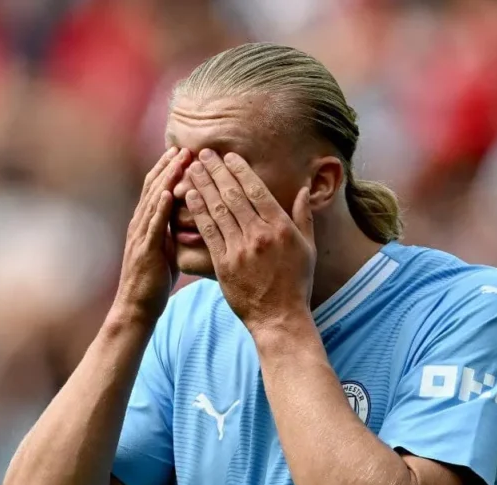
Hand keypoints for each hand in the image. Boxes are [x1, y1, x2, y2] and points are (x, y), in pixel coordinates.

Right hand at [112, 147, 188, 323]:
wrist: (136, 308)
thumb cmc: (153, 282)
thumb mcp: (165, 251)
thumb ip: (171, 232)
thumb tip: (188, 220)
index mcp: (145, 223)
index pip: (157, 189)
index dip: (169, 169)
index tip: (185, 153)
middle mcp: (139, 224)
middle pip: (154, 188)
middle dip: (170, 166)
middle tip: (186, 147)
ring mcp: (140, 236)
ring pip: (154, 200)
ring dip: (167, 179)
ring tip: (180, 161)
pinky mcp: (145, 250)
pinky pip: (153, 225)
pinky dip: (161, 207)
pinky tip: (170, 193)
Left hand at [186, 149, 315, 333]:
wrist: (279, 318)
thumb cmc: (295, 283)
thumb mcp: (307, 248)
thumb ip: (303, 216)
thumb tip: (301, 189)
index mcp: (281, 227)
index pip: (257, 190)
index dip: (240, 171)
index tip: (227, 156)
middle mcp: (260, 234)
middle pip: (234, 195)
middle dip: (216, 172)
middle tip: (203, 154)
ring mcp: (240, 249)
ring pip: (218, 210)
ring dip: (203, 186)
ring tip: (191, 170)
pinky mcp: (224, 264)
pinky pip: (208, 233)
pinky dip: (198, 212)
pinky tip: (189, 197)